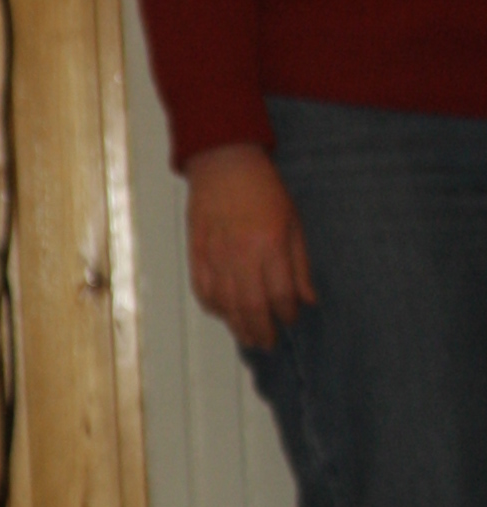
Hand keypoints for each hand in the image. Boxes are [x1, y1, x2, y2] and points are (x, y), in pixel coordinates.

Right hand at [184, 144, 314, 352]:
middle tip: (268, 343)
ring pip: (226, 305)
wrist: (224, 164)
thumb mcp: (294, 222)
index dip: (287, 313)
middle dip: (262, 330)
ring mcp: (216, 257)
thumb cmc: (262, 188)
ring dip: (237, 326)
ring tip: (247, 337)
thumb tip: (308, 298)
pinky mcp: (197, 254)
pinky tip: (223, 313)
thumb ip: (300, 264)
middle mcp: (242, 256)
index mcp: (271, 247)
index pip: (281, 295)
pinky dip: (213, 307)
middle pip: (252, 308)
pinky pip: (204, 291)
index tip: (291, 318)